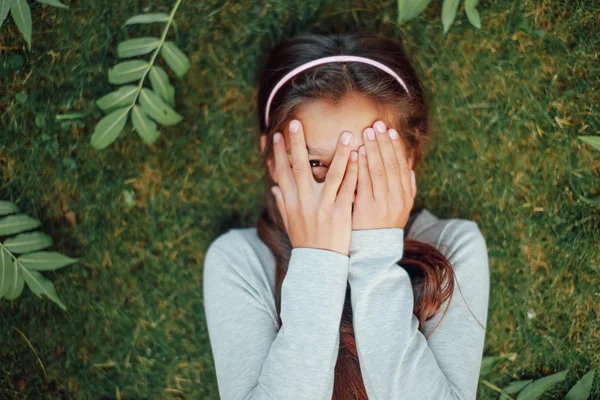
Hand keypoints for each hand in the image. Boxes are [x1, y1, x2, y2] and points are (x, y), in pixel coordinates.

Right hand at [270, 120, 358, 254]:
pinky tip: (359, 156)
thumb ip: (283, 202)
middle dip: (297, 145)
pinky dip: (353, 171)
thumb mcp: (290, 222)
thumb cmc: (305, 242)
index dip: (279, 153)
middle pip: (299, 168)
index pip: (282, 172)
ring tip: (346, 134)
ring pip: (332, 174)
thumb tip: (274, 187)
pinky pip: (348, 188)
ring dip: (339, 152)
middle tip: (296, 123)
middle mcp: (304, 202)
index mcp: (291, 202)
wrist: (318, 264)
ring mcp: (323, 206)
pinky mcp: (340, 212)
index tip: (278, 135)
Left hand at [353, 120, 416, 229]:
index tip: (390, 131)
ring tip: (367, 132)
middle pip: (390, 164)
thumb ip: (406, 189)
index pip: (401, 166)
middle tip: (377, 124)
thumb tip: (410, 168)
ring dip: (373, 149)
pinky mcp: (366, 207)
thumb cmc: (384, 227)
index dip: (396, 147)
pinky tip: (358, 151)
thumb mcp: (401, 209)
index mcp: (405, 196)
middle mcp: (396, 198)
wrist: (374, 252)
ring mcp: (381, 203)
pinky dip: (362, 165)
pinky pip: (364, 182)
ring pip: (378, 170)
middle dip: (383, 142)